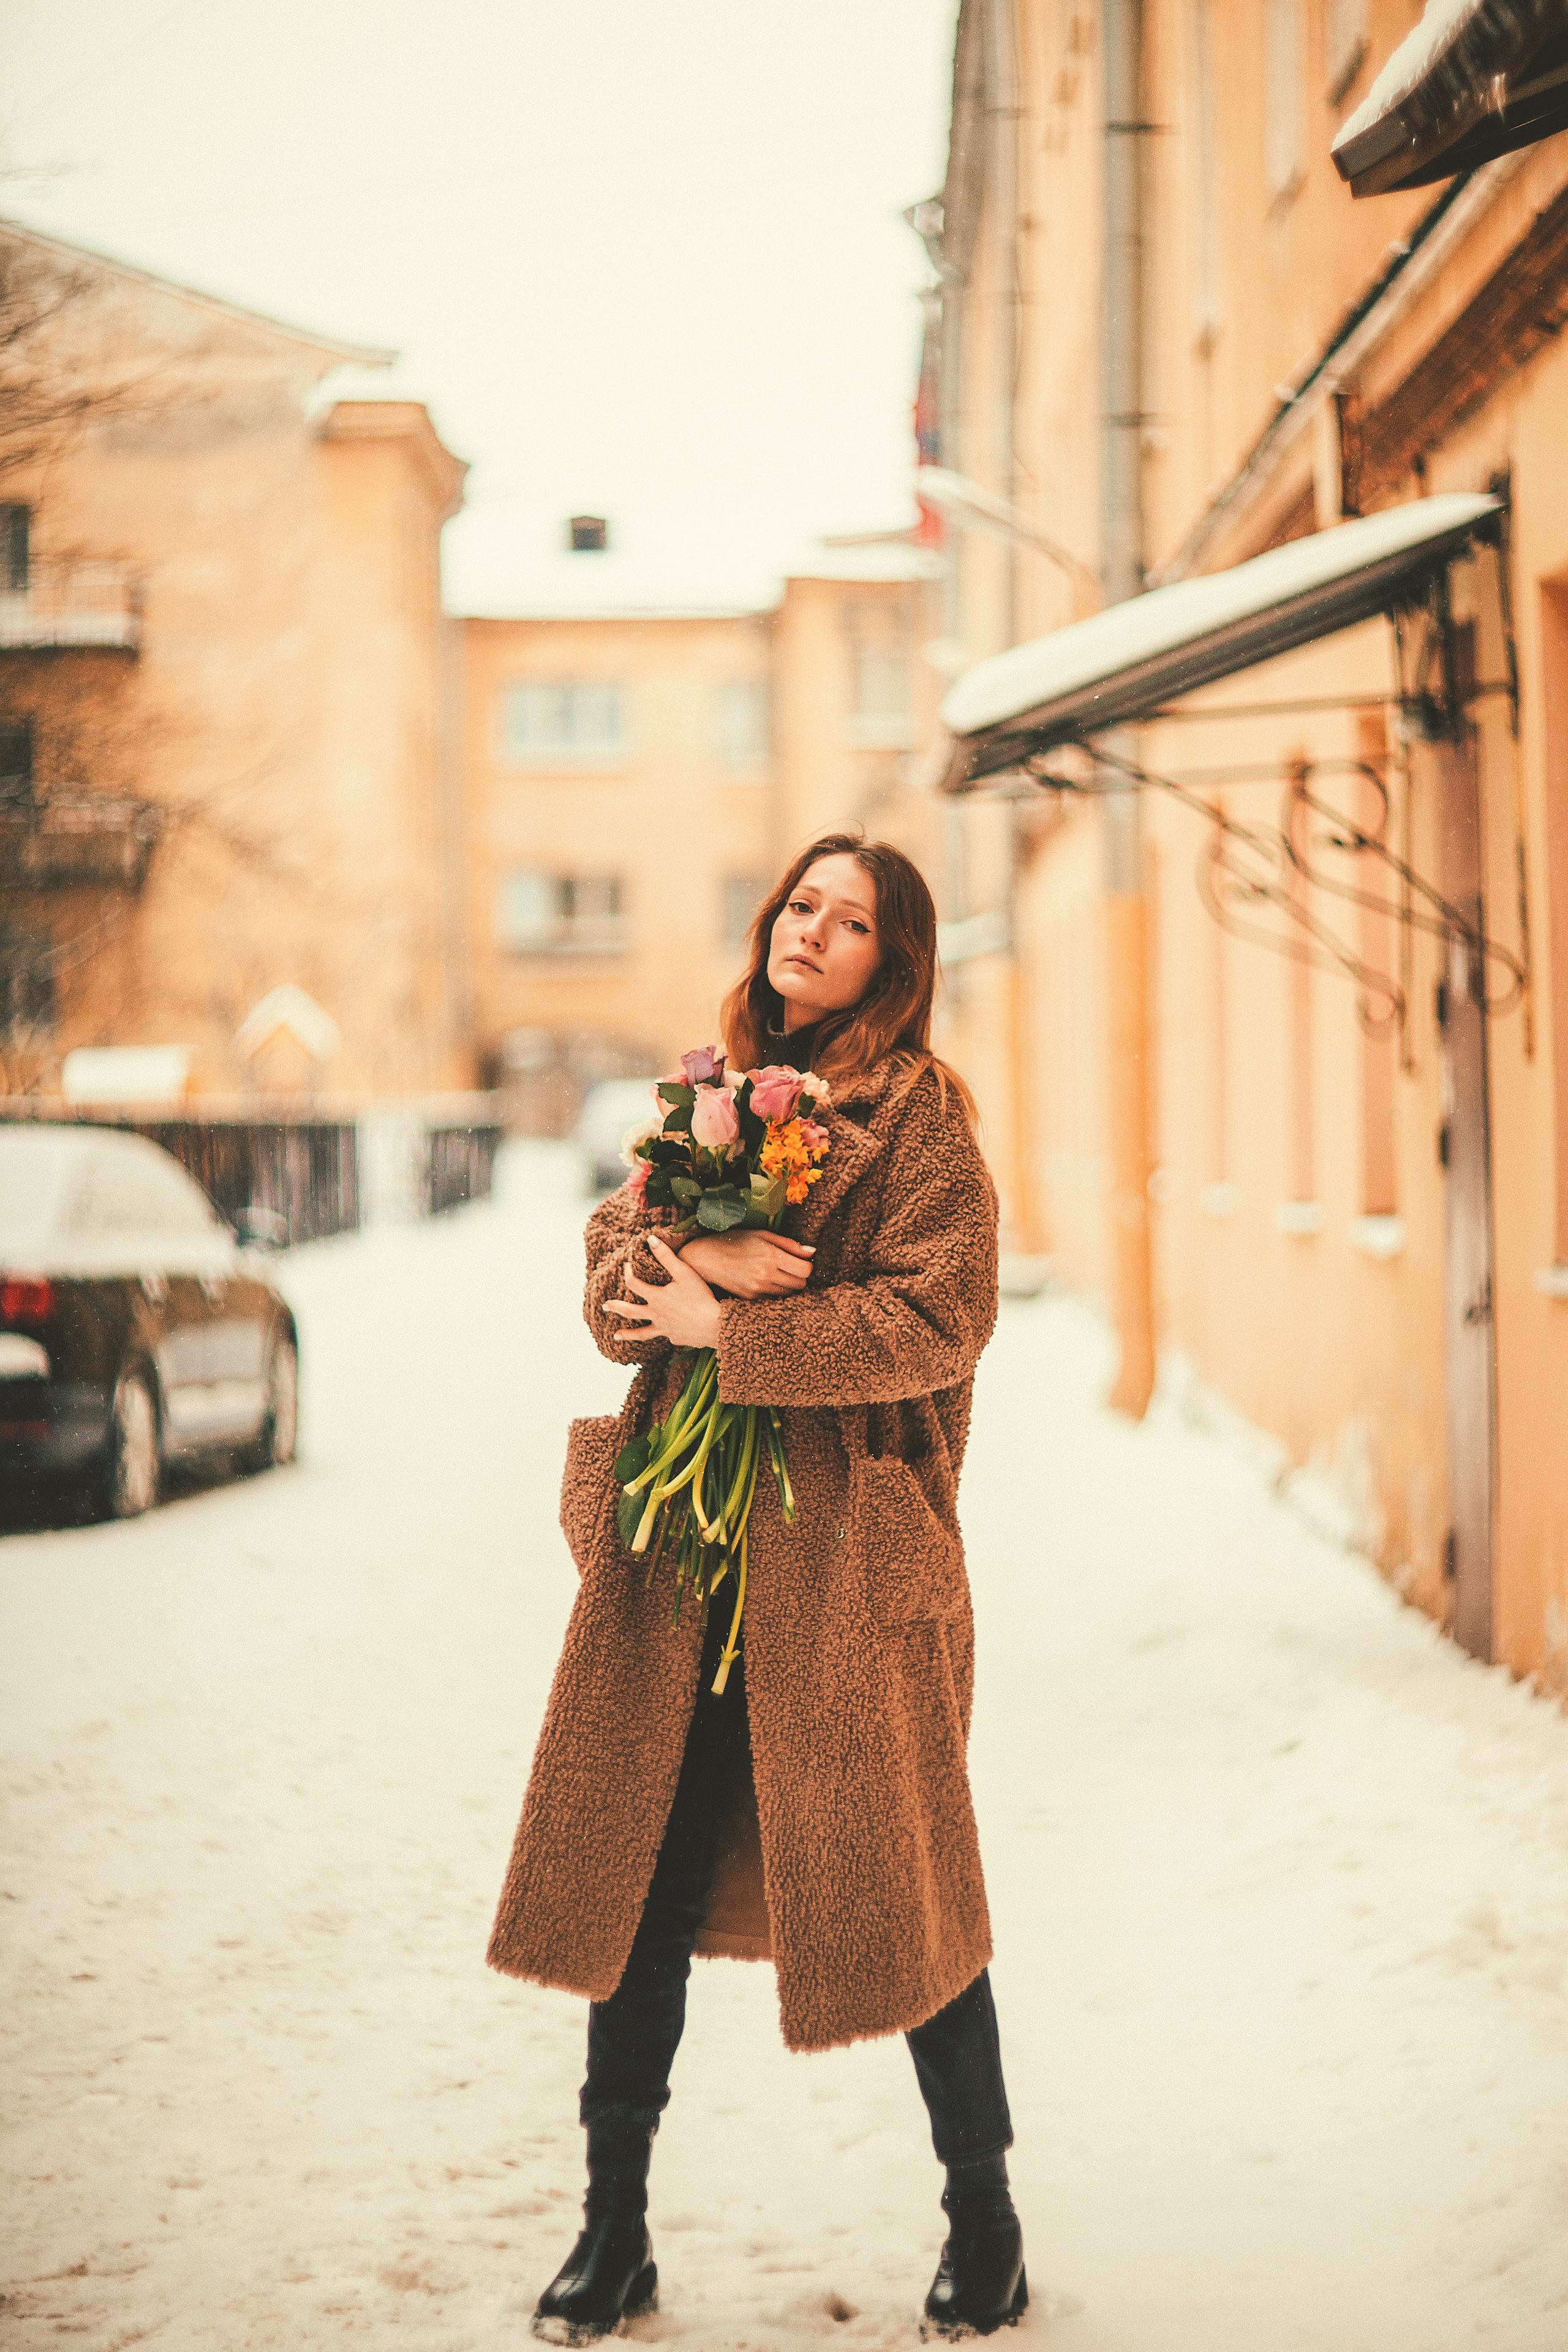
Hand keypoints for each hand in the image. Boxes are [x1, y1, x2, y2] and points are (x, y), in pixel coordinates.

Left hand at [604, 1233, 722, 1348]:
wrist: (714, 1326)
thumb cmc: (700, 1297)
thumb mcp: (684, 1273)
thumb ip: (666, 1256)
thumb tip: (650, 1239)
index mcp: (656, 1297)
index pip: (633, 1283)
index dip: (628, 1273)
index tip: (626, 1266)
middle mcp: (656, 1315)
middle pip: (630, 1311)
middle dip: (616, 1308)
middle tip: (604, 1307)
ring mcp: (664, 1329)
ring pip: (641, 1333)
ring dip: (627, 1334)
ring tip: (615, 1336)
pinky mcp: (675, 1338)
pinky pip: (665, 1336)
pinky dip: (662, 1333)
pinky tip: (663, 1334)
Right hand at [678, 1230, 815, 1299]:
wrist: (705, 1259)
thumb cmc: (734, 1241)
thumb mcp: (762, 1235)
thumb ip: (789, 1244)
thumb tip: (812, 1252)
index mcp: (770, 1255)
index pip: (806, 1270)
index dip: (807, 1265)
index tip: (800, 1261)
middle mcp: (765, 1274)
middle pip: (800, 1284)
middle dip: (799, 1277)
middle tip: (789, 1268)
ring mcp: (757, 1289)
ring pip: (789, 1295)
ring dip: (789, 1286)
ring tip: (777, 1275)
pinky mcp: (750, 1299)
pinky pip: (774, 1301)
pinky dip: (776, 1294)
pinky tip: (767, 1284)